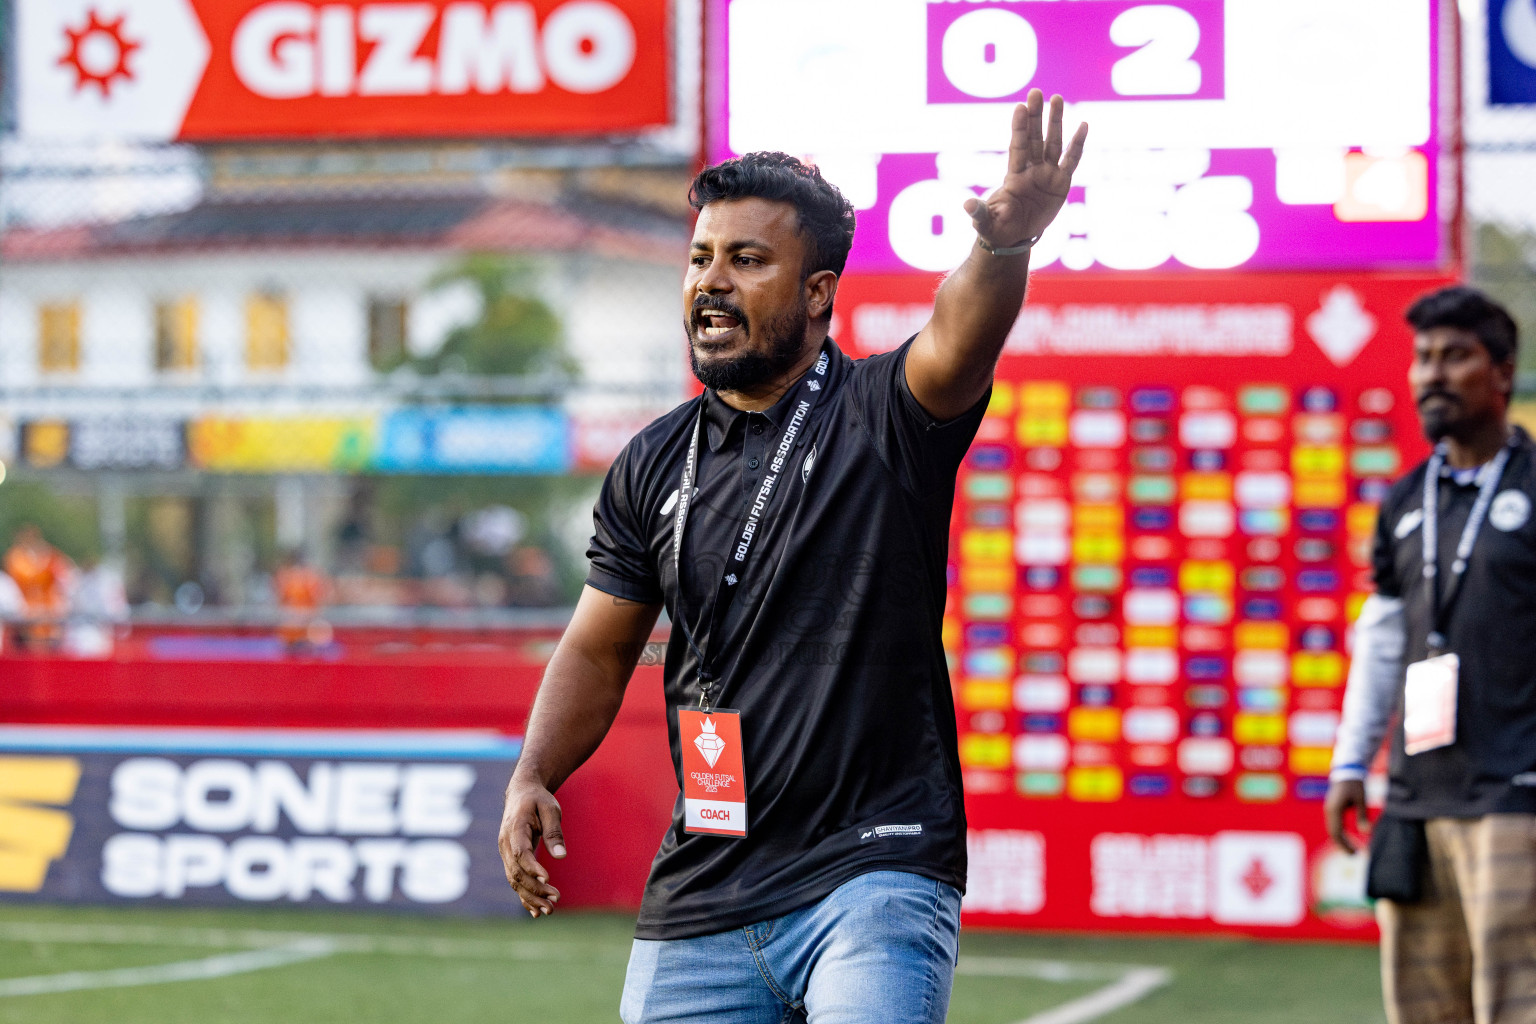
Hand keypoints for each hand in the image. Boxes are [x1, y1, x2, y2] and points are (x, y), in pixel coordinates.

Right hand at [498, 776, 566, 916]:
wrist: (521, 793)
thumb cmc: (538, 799)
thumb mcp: (550, 808)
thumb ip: (554, 832)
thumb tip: (561, 856)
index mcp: (514, 829)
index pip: (521, 853)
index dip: (532, 868)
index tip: (547, 880)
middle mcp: (505, 844)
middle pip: (517, 872)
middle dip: (535, 888)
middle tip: (556, 899)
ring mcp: (505, 854)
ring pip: (515, 881)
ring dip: (531, 897)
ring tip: (549, 911)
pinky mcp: (510, 860)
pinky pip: (516, 882)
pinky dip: (524, 898)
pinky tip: (537, 913)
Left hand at [966, 89, 1087, 249]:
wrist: (1013, 238)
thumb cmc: (997, 227)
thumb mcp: (985, 222)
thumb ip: (979, 213)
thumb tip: (966, 206)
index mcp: (1014, 176)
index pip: (1017, 147)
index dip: (1019, 128)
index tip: (1020, 107)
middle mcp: (1031, 170)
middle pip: (1035, 138)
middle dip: (1036, 116)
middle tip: (1036, 92)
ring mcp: (1047, 174)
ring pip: (1053, 143)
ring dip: (1056, 122)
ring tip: (1056, 98)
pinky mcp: (1061, 184)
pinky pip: (1072, 161)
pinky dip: (1077, 144)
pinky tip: (1084, 125)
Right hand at [1324, 779, 1370, 853]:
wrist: (1347, 770)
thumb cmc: (1355, 785)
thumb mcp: (1361, 800)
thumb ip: (1362, 816)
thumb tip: (1366, 833)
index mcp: (1334, 810)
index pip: (1336, 832)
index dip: (1345, 844)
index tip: (1355, 853)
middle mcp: (1329, 811)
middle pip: (1333, 832)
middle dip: (1342, 845)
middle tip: (1354, 855)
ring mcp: (1329, 809)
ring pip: (1332, 829)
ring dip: (1341, 840)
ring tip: (1351, 849)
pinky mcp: (1332, 808)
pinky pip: (1334, 824)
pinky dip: (1340, 833)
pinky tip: (1347, 838)